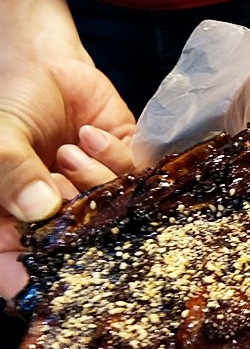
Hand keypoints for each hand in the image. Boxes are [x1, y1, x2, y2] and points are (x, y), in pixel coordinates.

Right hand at [0, 57, 134, 301]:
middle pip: (80, 251)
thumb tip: (40, 208)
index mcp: (12, 229)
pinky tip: (89, 134)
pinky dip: (115, 159)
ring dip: (94, 182)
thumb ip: (10, 170)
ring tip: (67, 151)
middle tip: (62, 187)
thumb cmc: (7, 104)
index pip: (23, 276)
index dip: (42, 283)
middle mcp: (58, 221)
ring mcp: (95, 198)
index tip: (62, 271)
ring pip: (113, 215)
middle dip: (79, 226)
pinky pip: (136, 180)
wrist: (41, 65)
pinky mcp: (126, 169)